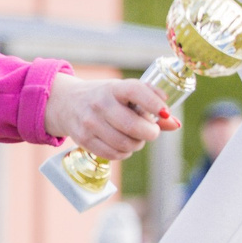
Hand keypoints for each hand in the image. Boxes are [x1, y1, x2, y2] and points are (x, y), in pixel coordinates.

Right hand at [44, 77, 165, 160]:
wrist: (67, 103)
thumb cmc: (105, 98)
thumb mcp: (125, 93)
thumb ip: (151, 104)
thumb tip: (174, 124)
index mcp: (114, 88)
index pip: (135, 91)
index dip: (153, 102)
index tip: (165, 111)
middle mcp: (100, 104)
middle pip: (133, 126)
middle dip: (150, 132)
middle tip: (151, 131)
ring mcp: (90, 123)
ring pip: (125, 144)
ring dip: (137, 144)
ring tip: (135, 138)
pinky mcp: (84, 139)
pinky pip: (113, 154)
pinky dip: (124, 153)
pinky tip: (123, 145)